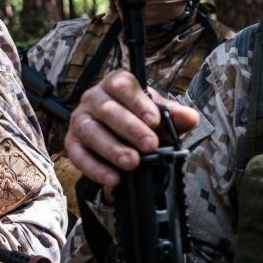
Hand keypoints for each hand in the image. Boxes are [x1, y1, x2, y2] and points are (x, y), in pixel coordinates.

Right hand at [65, 70, 198, 186]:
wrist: (121, 136)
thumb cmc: (139, 119)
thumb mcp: (159, 114)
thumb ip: (174, 114)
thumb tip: (190, 117)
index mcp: (115, 84)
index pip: (122, 85)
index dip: (138, 103)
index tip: (155, 121)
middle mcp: (94, 98)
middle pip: (107, 109)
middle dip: (130, 128)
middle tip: (150, 145)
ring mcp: (80, 120)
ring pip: (91, 131)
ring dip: (112, 149)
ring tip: (133, 163)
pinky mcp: (72, 142)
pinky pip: (78, 155)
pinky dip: (95, 168)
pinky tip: (113, 178)